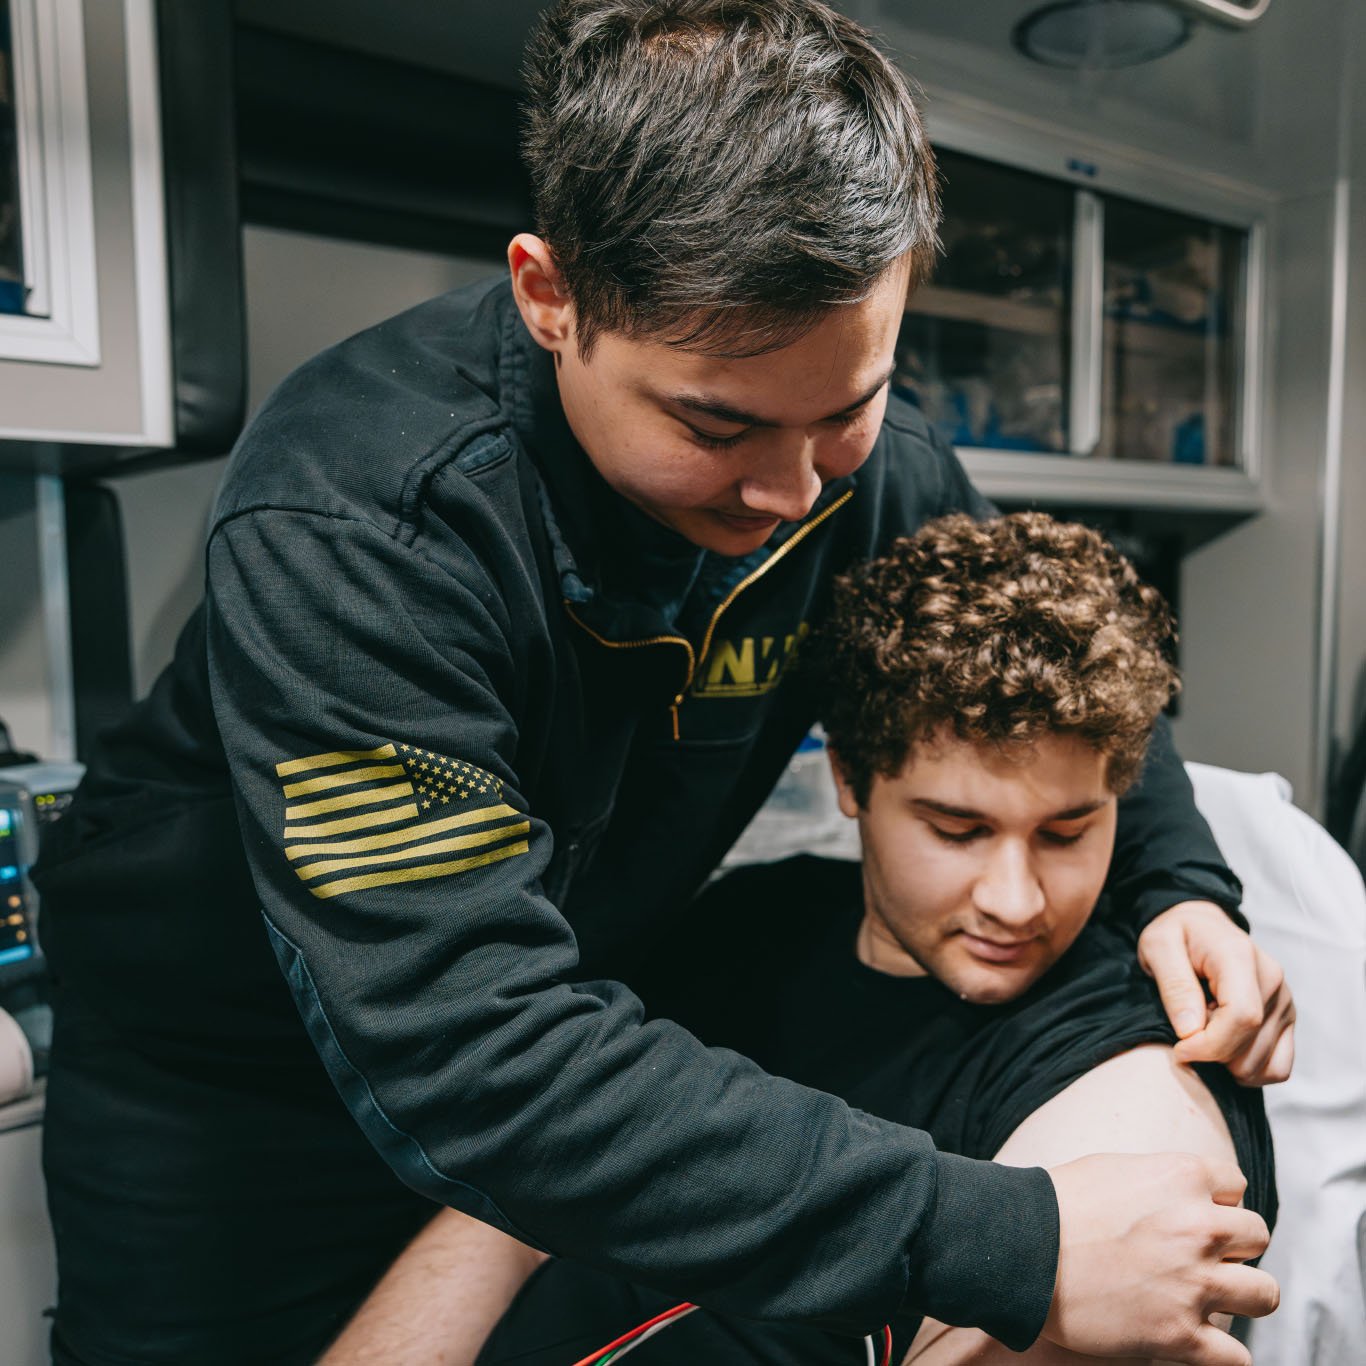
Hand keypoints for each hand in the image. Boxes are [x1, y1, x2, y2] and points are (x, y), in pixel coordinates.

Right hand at [1044, 1152, 1276, 1365]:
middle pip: (1257, 1236)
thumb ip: (1161, 1180)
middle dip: (1232, 1247)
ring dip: (1240, 1296)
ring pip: (1264, 1294)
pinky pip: (1237, 1356)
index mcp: (1182, 1177)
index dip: (1214, 1203)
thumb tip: (1182, 1197)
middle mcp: (1199, 1227)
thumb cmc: (1057, 1205)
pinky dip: (1221, 1352)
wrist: (1020, 1250)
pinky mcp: (1181, 1336)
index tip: (1191, 1216)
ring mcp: (1194, 1284)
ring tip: (1207, 1297)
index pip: (1236, 1186)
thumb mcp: (1114, 1168)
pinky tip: (1195, 1340)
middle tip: (1197, 1256)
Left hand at [1137, 900, 1295, 1084]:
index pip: (1241, 1016)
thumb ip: (1175, 986)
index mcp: (1240, 957)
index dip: (1209, 1045)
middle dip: (1212, 1056)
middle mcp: (1273, 980)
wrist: (1200, 924)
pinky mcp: (1287, 1019)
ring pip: (1265, 1063)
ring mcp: (1284, 1001)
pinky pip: (1279, 1066)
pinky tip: (1224, 1048)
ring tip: (1204, 1032)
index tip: (1179, 1049)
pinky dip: (1249, 1070)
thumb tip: (1190, 1031)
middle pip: (1251, 1045)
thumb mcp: (1158, 946)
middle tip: (1185, 1034)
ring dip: (1227, 1063)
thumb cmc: (1176, 934)